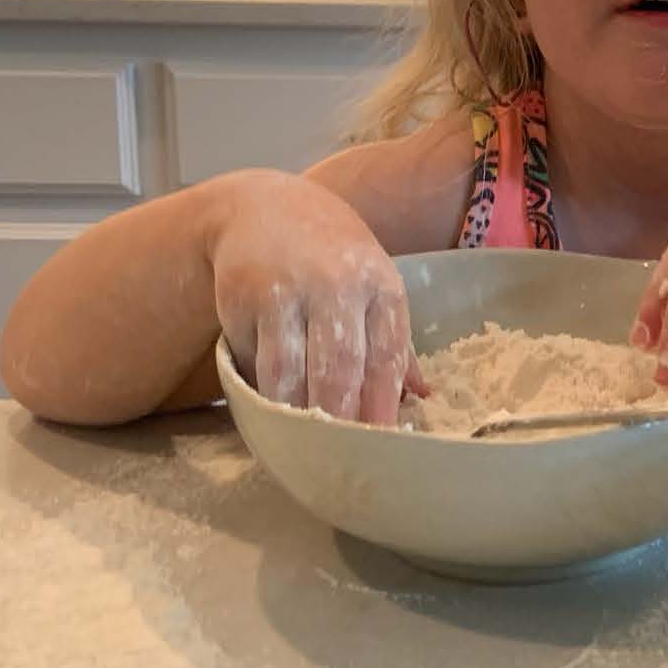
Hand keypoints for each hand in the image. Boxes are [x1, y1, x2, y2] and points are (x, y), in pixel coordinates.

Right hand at [207, 170, 425, 423]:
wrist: (266, 207)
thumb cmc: (333, 258)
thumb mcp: (373, 287)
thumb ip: (394, 344)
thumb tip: (424, 398)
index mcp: (381, 284)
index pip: (387, 355)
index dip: (383, 406)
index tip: (380, 446)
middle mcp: (337, 284)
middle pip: (339, 368)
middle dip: (339, 420)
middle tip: (339, 460)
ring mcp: (287, 290)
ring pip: (290, 372)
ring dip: (296, 415)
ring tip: (302, 448)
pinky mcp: (243, 298)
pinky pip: (255, 361)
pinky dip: (262, 391)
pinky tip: (270, 413)